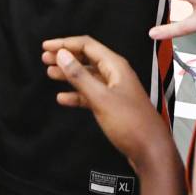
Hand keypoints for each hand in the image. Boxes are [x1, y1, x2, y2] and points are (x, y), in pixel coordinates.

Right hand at [41, 35, 176, 171]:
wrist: (150, 151)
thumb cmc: (130, 124)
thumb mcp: (100, 98)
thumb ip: (80, 76)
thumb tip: (62, 55)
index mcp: (116, 66)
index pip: (87, 45)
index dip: (65, 43)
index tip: (47, 47)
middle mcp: (116, 74)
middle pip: (87, 59)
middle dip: (66, 57)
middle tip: (45, 58)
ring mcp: (114, 90)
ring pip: (88, 77)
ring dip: (69, 74)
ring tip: (50, 73)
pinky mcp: (113, 106)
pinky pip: (91, 94)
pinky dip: (77, 94)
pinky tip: (63, 98)